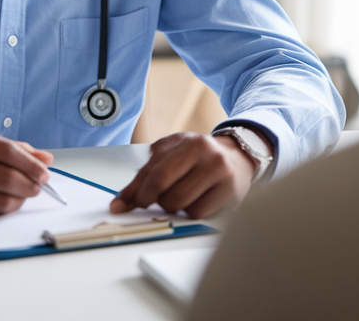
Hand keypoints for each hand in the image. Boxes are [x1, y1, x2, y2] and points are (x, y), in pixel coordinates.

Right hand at [0, 127, 54, 215]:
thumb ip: (12, 147)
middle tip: (39, 184)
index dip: (30, 164)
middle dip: (30, 184)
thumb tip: (45, 159)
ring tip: (26, 192)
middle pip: (5, 179)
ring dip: (21, 199)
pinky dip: (5, 207)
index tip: (44, 171)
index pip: (7, 152)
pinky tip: (9, 199)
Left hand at [110, 132, 255, 219]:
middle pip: (167, 193)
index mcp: (190, 143)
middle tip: (150, 202)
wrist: (239, 157)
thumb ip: (147, 172)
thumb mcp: (172, 154)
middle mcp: (208, 156)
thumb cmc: (200, 157)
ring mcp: (221, 176)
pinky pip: (198, 215)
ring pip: (181, 206)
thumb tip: (122, 200)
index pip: (155, 174)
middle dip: (152, 202)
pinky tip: (195, 201)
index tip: (119, 206)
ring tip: (179, 195)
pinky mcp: (231, 195)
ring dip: (172, 207)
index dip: (134, 193)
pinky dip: (190, 213)